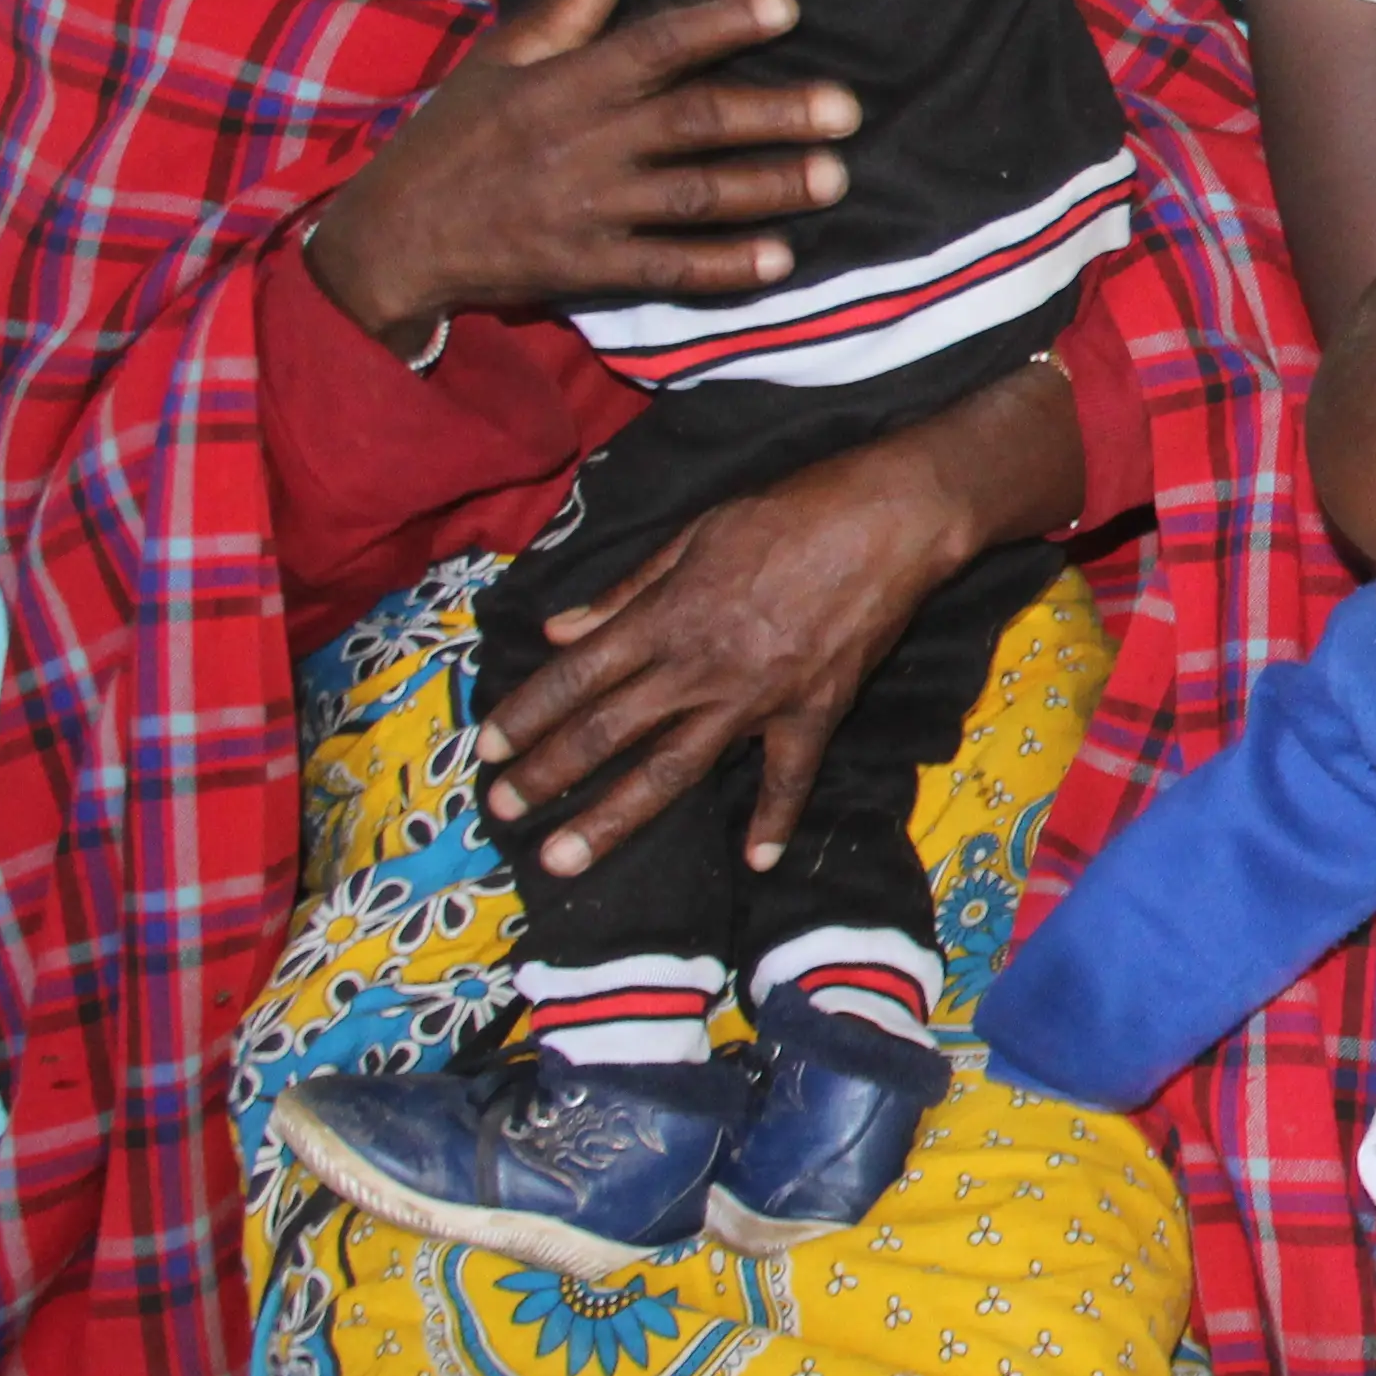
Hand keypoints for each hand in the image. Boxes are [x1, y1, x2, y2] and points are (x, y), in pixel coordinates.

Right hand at [308, 0, 854, 353]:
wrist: (392, 238)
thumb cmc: (453, 138)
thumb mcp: (498, 62)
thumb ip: (565, 8)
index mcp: (563, 86)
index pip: (653, 45)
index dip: (720, 24)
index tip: (786, 6)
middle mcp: (582, 145)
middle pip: (692, 124)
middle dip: (773, 115)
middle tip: (846, 109)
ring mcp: (586, 211)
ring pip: (692, 197)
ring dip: (767, 189)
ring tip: (833, 178)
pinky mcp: (586, 268)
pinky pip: (665, 270)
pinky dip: (722, 268)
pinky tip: (778, 261)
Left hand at [480, 407, 995, 865]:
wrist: (889, 520)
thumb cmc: (790, 513)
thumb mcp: (696, 534)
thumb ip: (627, 590)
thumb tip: (561, 630)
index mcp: (666, 617)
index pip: (576, 675)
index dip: (526, 715)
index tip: (486, 750)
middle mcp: (699, 667)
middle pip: (609, 732)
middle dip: (548, 776)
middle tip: (502, 813)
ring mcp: (756, 698)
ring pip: (673, 769)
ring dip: (615, 818)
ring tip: (567, 859)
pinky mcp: (813, 711)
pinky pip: (788, 776)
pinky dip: (774, 820)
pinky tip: (756, 861)